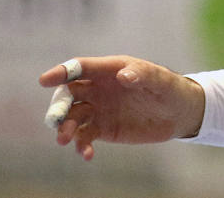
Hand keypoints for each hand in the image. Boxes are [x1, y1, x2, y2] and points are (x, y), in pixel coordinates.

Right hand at [39, 56, 205, 160]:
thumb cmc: (170, 88)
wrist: (179, 112)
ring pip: (71, 118)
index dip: (62, 72)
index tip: (44, 80)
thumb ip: (143, 75)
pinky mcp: (101, 128)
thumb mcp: (161, 80)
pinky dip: (82, 146)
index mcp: (109, 70)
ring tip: (66, 141)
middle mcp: (97, 89)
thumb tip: (124, 76)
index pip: (80, 68)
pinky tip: (88, 155)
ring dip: (64, 129)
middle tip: (56, 120)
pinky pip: (84, 137)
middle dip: (59, 106)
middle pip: (68, 95)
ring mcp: (97, 109)